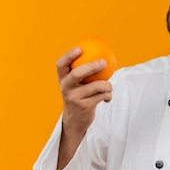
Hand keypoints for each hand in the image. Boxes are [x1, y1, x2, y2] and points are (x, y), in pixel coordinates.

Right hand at [55, 47, 112, 169]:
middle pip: (77, 73)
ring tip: (109, 87)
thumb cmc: (79, 96)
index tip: (80, 48)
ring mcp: (74, 98)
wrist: (75, 121)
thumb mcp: (76, 84)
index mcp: (63, 79)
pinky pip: (101, 96)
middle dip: (91, 66)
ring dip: (107, 85)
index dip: (68, 55)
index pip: (61, 64)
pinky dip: (108, 95)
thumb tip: (102, 52)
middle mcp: (66, 88)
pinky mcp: (84, 107)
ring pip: (96, 86)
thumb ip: (83, 71)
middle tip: (104, 62)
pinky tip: (107, 98)